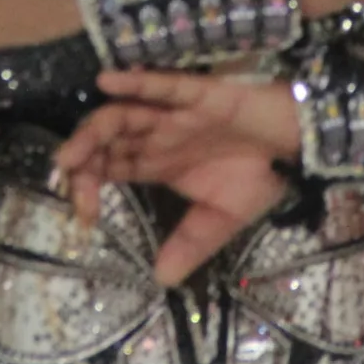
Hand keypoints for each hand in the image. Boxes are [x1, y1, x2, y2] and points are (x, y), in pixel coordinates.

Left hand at [53, 70, 300, 285]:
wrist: (299, 148)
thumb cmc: (259, 176)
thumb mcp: (222, 221)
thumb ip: (190, 245)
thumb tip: (161, 281)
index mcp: (157, 162)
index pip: (110, 168)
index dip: (88, 185)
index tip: (82, 213)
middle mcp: (158, 136)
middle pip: (108, 140)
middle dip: (83, 156)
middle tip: (63, 174)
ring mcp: (175, 113)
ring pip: (125, 115)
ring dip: (94, 128)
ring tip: (72, 149)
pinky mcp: (200, 95)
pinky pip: (165, 86)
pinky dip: (137, 83)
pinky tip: (108, 82)